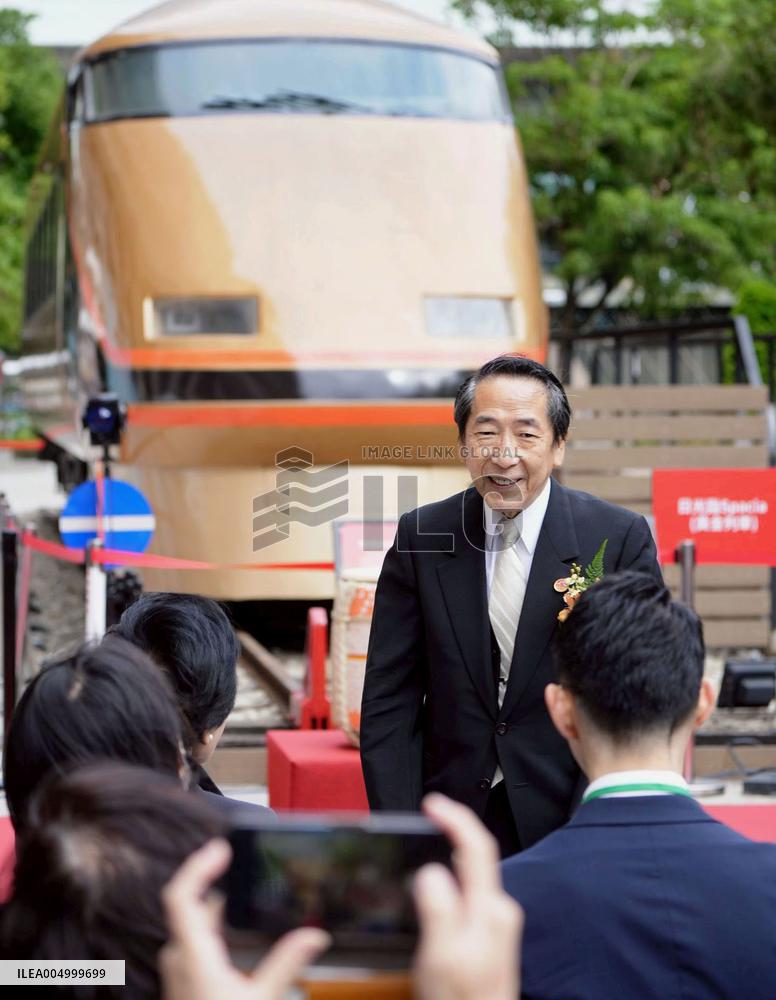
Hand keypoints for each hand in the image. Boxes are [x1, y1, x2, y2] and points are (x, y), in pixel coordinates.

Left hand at [160, 839, 329, 999]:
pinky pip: (194, 951)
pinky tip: (236, 946)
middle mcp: (178, 962)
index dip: (198, 866)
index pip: (181, 896)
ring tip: (243, 905)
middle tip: (241, 871)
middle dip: (217, 889)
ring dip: (216, 915)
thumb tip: (314, 936)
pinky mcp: (183, 991)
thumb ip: (286, 964)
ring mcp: (177, 978)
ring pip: (192, 933)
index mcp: (193, 956)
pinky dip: (214, 937)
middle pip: (190, 911)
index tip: (221, 848)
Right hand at [413, 794, 522, 999]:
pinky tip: (436, 882)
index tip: (432, 804)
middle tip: (424, 817)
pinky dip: (452, 875)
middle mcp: (498, 912)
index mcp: (490, 910)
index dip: (456, 818)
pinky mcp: (488, 936)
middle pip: (477, 855)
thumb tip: (431, 869)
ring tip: (427, 838)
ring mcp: (496, 924)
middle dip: (452, 830)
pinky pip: (469, 892)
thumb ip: (439, 910)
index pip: (477, 847)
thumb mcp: (443, 957)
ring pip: (472, 874)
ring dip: (451, 851)